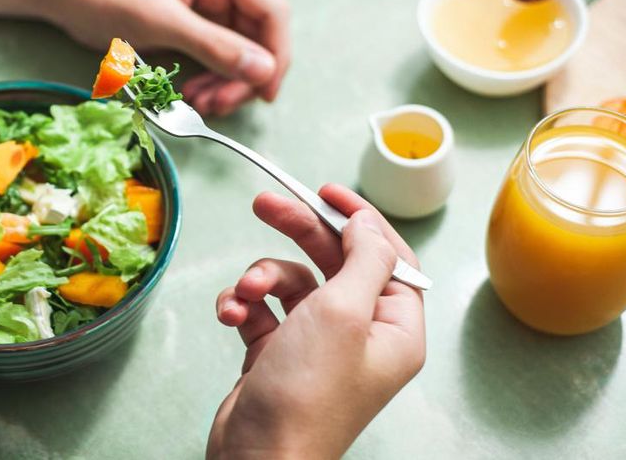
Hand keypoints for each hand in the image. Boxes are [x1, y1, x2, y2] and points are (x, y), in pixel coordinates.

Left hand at [50, 0, 290, 116]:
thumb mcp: (159, 22)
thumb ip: (213, 45)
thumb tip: (263, 70)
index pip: (271, 11)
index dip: (275, 54)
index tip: (265, 93)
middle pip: (258, 37)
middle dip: (244, 76)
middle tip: (217, 107)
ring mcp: (209, 5)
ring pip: (240, 53)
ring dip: (226, 84)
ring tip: (198, 104)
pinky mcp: (194, 25)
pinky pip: (217, 58)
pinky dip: (210, 81)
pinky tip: (190, 95)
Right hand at [207, 185, 425, 459]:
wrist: (257, 455)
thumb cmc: (308, 392)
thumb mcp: (345, 311)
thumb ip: (364, 258)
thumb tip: (368, 224)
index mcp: (393, 328)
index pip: (387, 256)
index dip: (359, 219)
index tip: (326, 192)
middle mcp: (360, 334)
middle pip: (333, 261)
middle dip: (297, 233)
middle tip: (265, 204)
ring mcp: (318, 345)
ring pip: (291, 282)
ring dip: (261, 278)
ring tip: (243, 294)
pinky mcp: (279, 354)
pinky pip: (263, 310)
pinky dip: (244, 306)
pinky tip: (231, 315)